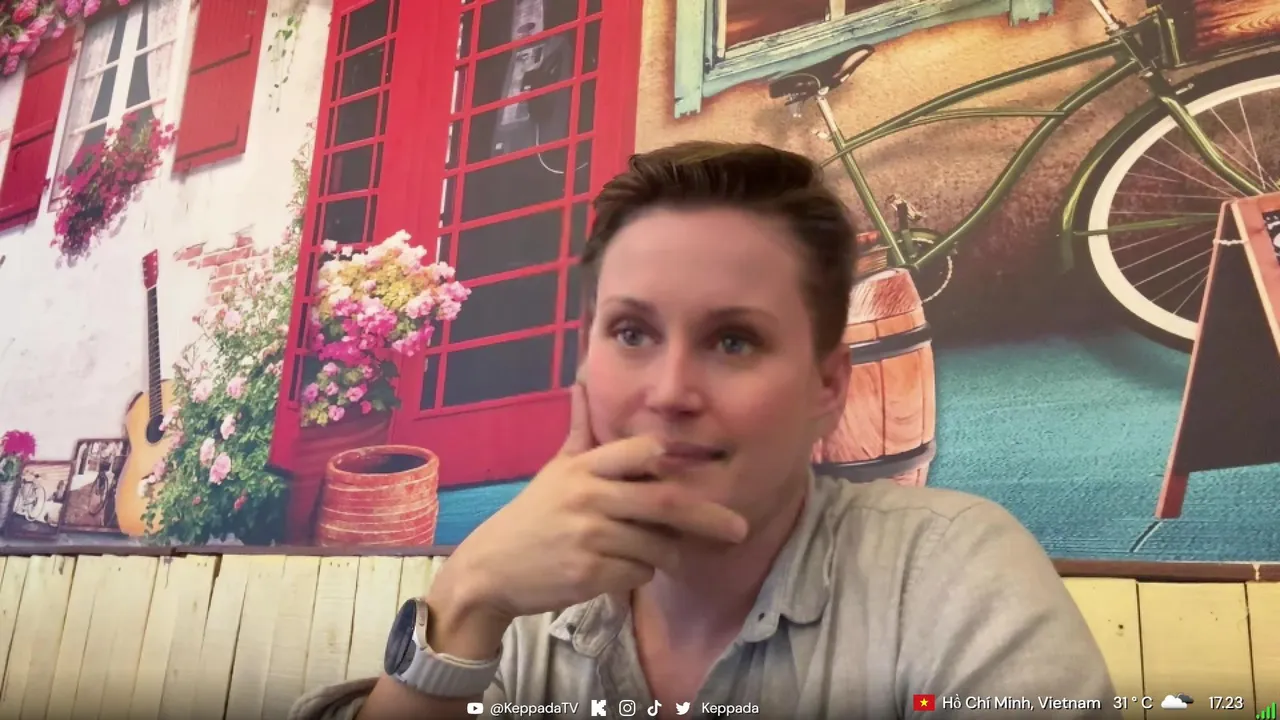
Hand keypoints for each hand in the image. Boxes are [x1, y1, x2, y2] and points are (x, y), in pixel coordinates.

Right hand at [434, 379, 749, 624]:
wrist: (491, 568)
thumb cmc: (534, 516)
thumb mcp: (555, 470)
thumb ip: (581, 430)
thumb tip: (581, 377)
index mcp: (584, 468)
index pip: (642, 453)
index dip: (672, 458)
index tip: (701, 466)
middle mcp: (588, 498)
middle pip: (666, 503)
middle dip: (708, 517)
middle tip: (739, 528)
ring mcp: (589, 537)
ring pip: (657, 545)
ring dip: (667, 554)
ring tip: (656, 553)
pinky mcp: (588, 574)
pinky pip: (639, 574)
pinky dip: (641, 574)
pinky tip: (620, 569)